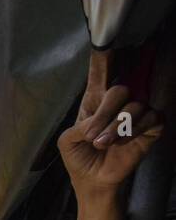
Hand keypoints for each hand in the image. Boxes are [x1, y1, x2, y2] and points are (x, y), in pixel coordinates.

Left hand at [58, 50, 162, 197]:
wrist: (93, 180)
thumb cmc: (79, 158)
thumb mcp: (68, 140)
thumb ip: (80, 125)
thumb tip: (97, 121)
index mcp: (95, 100)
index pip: (102, 71)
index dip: (104, 55)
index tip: (105, 39)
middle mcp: (118, 102)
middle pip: (120, 88)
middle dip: (105, 113)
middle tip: (92, 136)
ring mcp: (137, 112)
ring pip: (134, 106)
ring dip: (115, 128)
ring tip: (102, 144)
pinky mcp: (151, 126)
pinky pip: (150, 118)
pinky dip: (132, 131)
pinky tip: (121, 142)